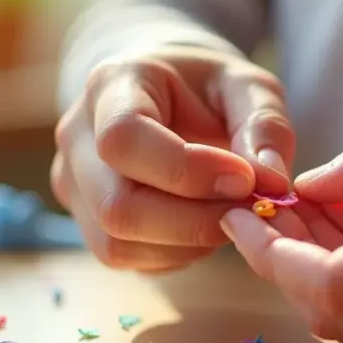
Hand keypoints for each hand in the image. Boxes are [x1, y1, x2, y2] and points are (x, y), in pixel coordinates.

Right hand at [52, 46, 293, 271]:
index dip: (185, 170)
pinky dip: (175, 254)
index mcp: (111, 84)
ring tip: (229, 213)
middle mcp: (76, 136)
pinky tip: (203, 224)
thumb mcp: (248, 86)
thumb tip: (270, 182)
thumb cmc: (209, 87)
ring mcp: (73, 183)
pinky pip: (125, 258)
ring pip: (118, 243)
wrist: (168, 94)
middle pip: (117, 206)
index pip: (124, 138)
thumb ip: (265, 126)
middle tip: (249, 210)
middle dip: (194, 222)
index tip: (245, 179)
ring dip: (187, 244)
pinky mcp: (85, 220)